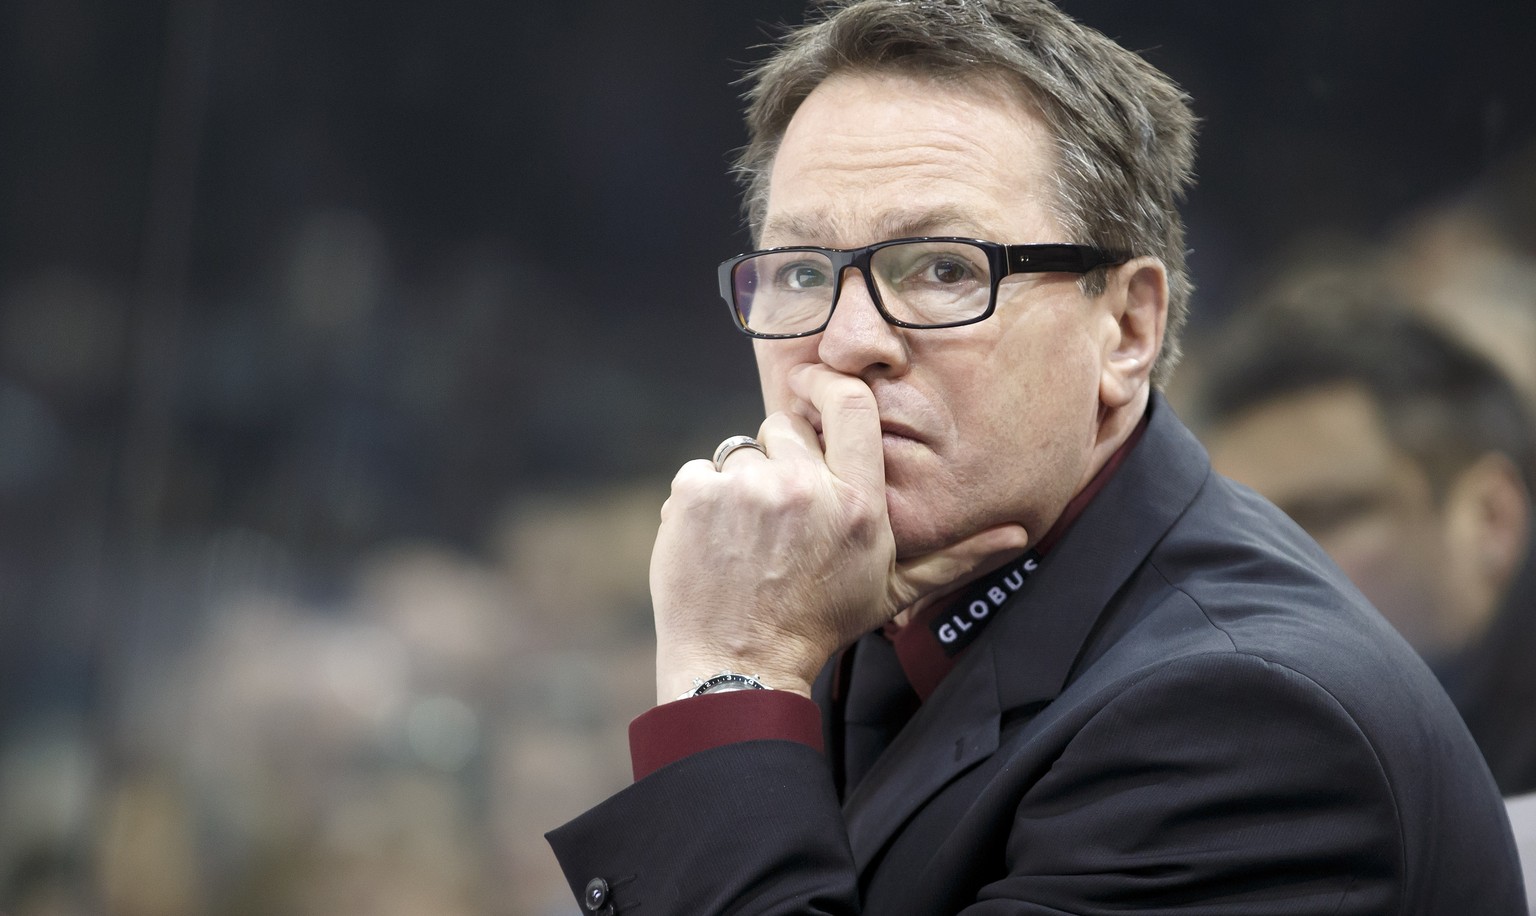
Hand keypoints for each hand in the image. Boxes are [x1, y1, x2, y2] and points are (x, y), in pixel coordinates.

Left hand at [650, 364, 1029, 701]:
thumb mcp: (893, 590)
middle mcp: (806, 488)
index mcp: (858, 504)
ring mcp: (747, 489)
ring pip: (739, 451)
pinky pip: (698, 471)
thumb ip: (955, 556)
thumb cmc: (819, 624)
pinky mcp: (696, 496)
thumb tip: (1020, 534)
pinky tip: (714, 544)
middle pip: (784, 427)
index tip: (812, 385)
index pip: (850, 405)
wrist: (739, 665)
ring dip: (740, 486)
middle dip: (780, 460)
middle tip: (780, 518)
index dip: (827, 385)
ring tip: (748, 540)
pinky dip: (700, 503)